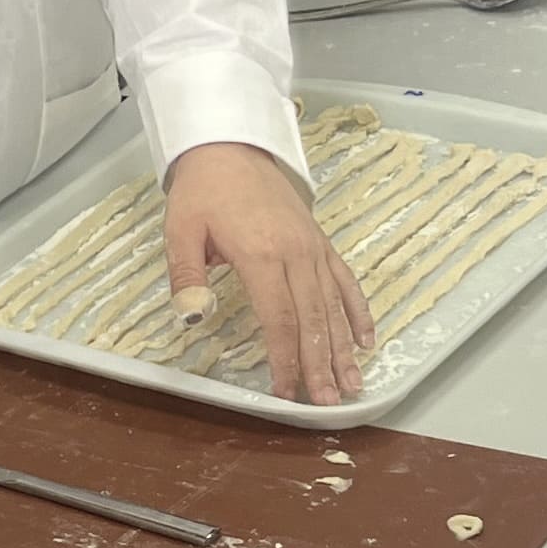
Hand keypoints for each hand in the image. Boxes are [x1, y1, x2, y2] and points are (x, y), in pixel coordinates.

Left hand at [161, 142, 373, 406]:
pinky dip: (357, 311)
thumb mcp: (180, 230)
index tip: (287, 393)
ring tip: (352, 385)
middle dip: (321, 365)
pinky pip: (345, 280)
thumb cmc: (202, 189)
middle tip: (328, 403)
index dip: (286, 359)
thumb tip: (192, 315)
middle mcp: (295, 253)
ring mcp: (312, 247)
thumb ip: (186, 275)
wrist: (229, 144)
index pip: (280, 319)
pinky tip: (366, 341)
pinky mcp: (319, 241)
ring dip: (343, 348)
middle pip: (313, 320)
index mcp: (261, 254)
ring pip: (333, 306)